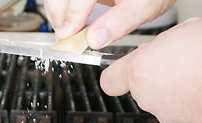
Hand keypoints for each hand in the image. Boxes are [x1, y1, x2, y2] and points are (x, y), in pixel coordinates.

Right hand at [44, 0, 174, 48]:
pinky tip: (72, 23)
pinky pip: (64, 0)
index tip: (67, 37)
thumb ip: (119, 22)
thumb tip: (95, 39)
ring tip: (69, 32)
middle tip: (66, 37)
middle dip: (58, 16)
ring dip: (58, 15)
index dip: (70, 17)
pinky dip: (63, 11)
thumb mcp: (143, 8)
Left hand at [101, 18, 201, 122]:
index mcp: (141, 71)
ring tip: (194, 73)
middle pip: (136, 85)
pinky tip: (201, 88)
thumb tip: (155, 48)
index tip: (121, 67)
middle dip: (150, 74)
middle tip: (172, 62)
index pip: (108, 79)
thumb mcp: (190, 30)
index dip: (115, 72)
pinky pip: (174, 108)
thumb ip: (162, 41)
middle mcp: (147, 96)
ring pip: (157, 97)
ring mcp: (163, 113)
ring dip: (169, 86)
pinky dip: (183, 99)